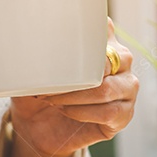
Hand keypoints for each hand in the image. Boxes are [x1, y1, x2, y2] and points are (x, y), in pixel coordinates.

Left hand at [7, 18, 138, 156]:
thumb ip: (41, 49)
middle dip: (75, 75)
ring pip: (107, 89)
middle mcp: (121, 63)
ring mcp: (127, 89)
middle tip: (48, 84)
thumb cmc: (40, 90)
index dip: (81, 41)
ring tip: (52, 99)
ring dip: (75, 96)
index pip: (103, 30)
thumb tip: (29, 40)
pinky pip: (109, 112)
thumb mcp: (35, 67)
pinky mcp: (124, 115)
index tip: (56, 50)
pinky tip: (66, 111)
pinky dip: (83, 112)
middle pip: (110, 61)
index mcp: (104, 43)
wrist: (38, 126)